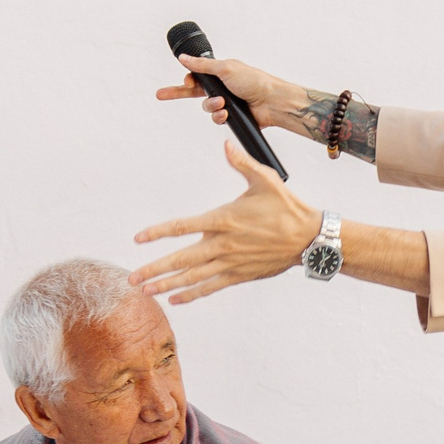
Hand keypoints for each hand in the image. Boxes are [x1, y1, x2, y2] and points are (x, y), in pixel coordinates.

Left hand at [132, 140, 322, 303]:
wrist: (310, 238)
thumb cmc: (287, 207)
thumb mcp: (265, 180)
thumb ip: (241, 163)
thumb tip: (226, 144)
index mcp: (224, 219)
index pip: (182, 226)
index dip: (158, 232)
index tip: (138, 238)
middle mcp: (223, 244)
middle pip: (181, 259)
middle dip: (155, 269)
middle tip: (133, 278)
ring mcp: (230, 263)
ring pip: (193, 277)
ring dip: (167, 285)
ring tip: (146, 291)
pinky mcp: (240, 275)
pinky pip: (211, 287)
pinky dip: (192, 294)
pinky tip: (175, 299)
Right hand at [155, 54, 316, 138]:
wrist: (271, 102)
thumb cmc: (254, 81)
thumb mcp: (225, 68)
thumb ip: (202, 65)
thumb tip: (183, 58)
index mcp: (220, 72)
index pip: (196, 75)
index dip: (188, 81)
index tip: (185, 83)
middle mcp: (221, 86)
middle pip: (194, 91)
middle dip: (177, 93)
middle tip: (160, 95)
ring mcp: (226, 102)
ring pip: (206, 107)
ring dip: (211, 106)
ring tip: (222, 104)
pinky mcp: (231, 116)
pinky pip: (216, 118)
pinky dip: (219, 116)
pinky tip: (226, 114)